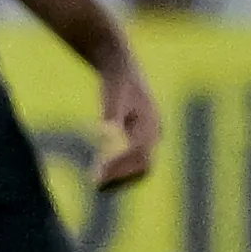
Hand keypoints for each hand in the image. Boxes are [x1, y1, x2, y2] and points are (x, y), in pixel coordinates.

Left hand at [94, 47, 160, 187]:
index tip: (99, 173)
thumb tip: (104, 128)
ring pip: (141, 164)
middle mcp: (155, 131)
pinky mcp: (142, 137)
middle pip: (143, 164)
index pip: (140, 154)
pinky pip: (135, 159)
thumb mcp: (112, 96)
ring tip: (96, 180)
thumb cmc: (116, 82)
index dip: (121, 166)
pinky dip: (120, 168)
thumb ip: (111, 113)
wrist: (122, 69)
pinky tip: (100, 169)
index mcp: (150, 123)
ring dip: (121, 175)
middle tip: (96, 182)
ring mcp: (151, 135)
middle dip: (121, 175)